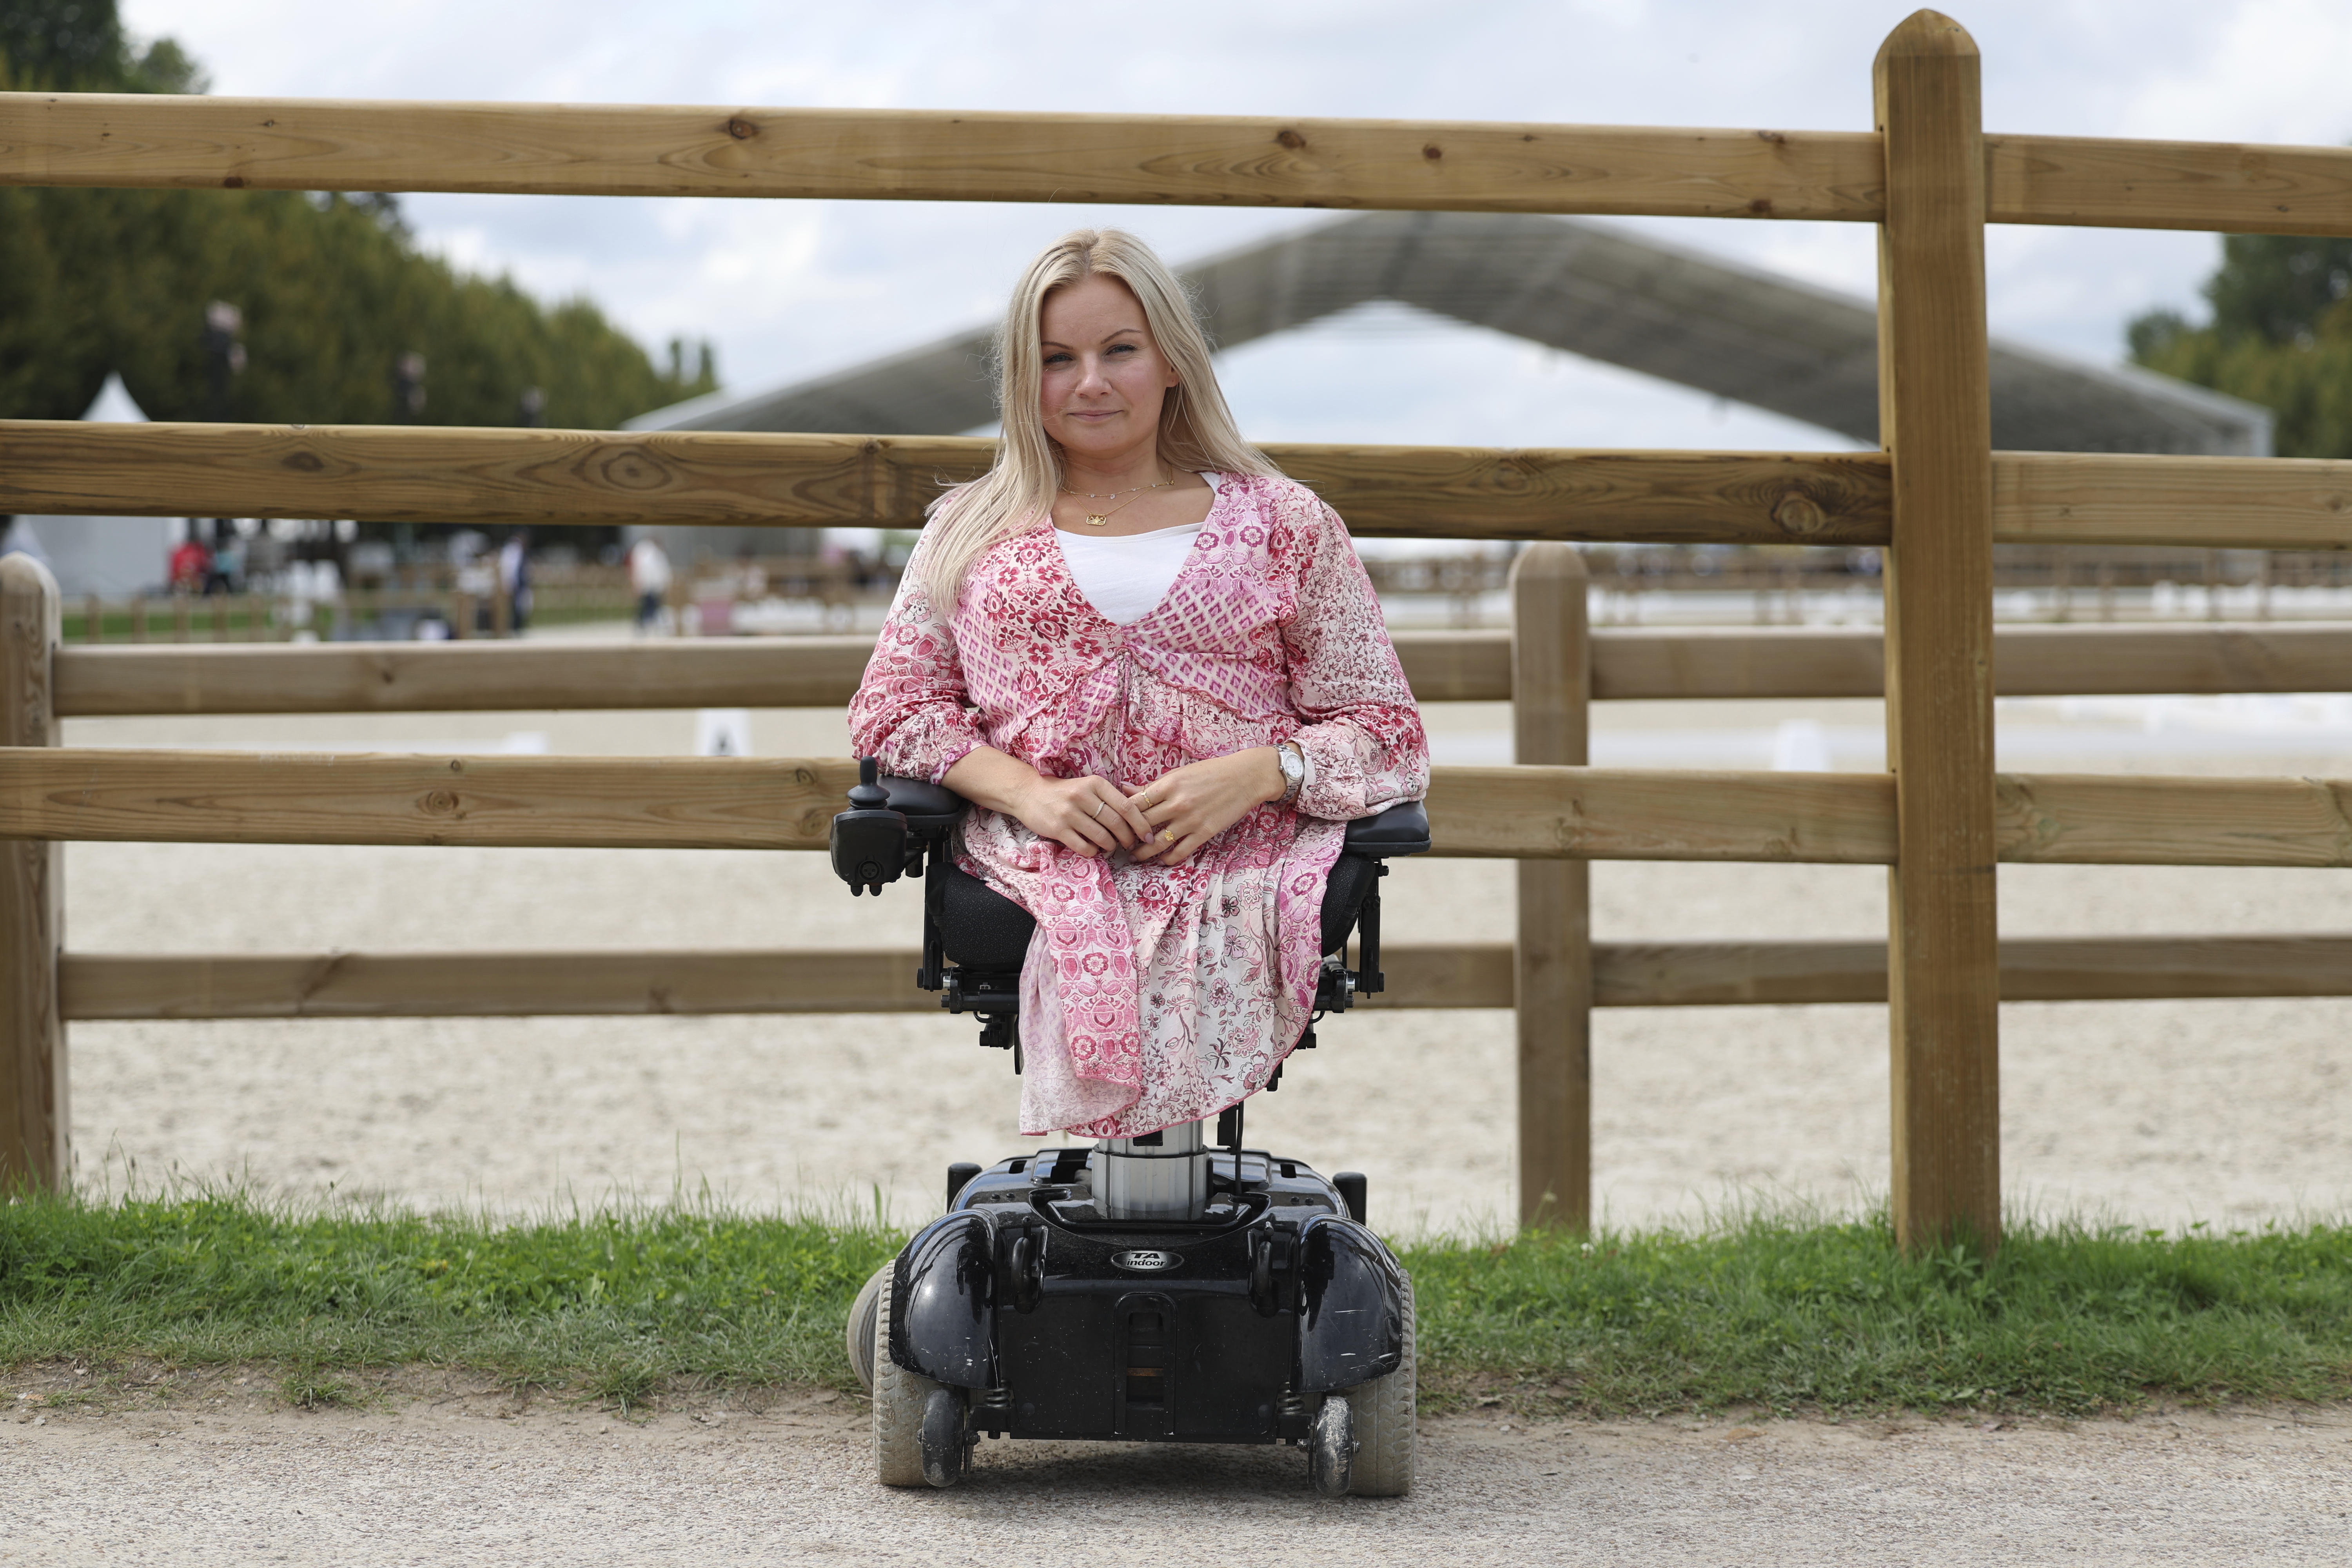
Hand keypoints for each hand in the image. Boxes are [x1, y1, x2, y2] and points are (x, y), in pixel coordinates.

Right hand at [943, 749, 1153, 858]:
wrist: (1029, 793)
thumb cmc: (1065, 792)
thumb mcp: (1088, 786)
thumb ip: (1110, 798)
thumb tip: (1139, 816)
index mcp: (1096, 783)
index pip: (1127, 807)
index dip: (1141, 824)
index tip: (1148, 835)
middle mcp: (1083, 796)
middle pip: (1117, 824)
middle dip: (1128, 839)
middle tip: (1129, 845)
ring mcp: (1069, 813)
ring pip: (1102, 837)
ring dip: (1110, 846)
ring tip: (1110, 847)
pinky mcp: (1058, 829)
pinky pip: (1084, 847)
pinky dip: (1093, 851)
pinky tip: (1093, 849)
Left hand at [1126, 748, 1285, 864]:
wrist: (1244, 777)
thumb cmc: (1211, 771)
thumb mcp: (1179, 773)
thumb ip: (1153, 785)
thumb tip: (1125, 789)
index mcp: (1168, 785)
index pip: (1134, 804)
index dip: (1120, 815)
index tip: (1115, 822)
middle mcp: (1176, 803)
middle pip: (1142, 825)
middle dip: (1127, 836)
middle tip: (1119, 843)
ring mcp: (1190, 820)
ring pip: (1157, 843)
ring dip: (1143, 853)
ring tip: (1135, 857)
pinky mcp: (1204, 832)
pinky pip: (1181, 851)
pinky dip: (1168, 859)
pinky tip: (1162, 860)